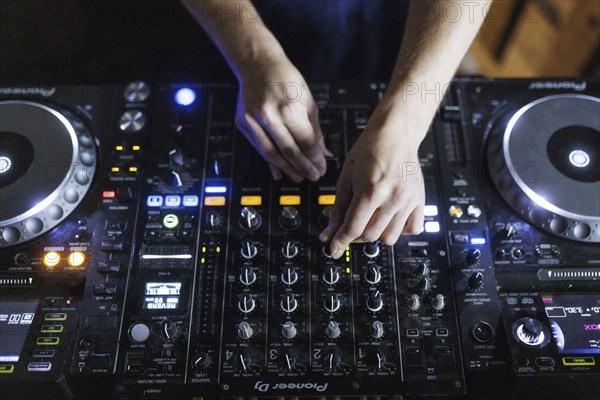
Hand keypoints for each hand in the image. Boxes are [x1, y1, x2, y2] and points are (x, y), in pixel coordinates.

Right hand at [234, 57, 330, 182]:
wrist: (258, 64)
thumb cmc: (286, 79)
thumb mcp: (307, 101)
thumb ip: (315, 130)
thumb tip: (323, 153)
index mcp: (289, 109)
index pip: (306, 142)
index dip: (315, 159)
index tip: (322, 168)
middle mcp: (269, 116)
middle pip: (289, 151)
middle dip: (303, 167)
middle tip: (312, 176)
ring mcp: (253, 120)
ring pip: (271, 154)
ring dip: (287, 169)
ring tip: (298, 177)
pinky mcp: (243, 123)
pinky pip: (258, 147)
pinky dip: (270, 161)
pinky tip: (279, 170)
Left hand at [319, 109, 424, 258]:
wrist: (395, 134)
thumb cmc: (369, 150)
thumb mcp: (346, 178)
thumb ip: (337, 208)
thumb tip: (329, 233)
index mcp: (370, 191)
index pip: (353, 228)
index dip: (340, 241)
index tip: (333, 248)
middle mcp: (392, 198)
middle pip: (370, 236)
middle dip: (355, 236)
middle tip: (350, 226)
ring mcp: (408, 201)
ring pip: (390, 237)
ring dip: (377, 234)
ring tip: (371, 219)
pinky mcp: (420, 200)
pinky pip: (413, 229)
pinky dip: (401, 230)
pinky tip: (391, 219)